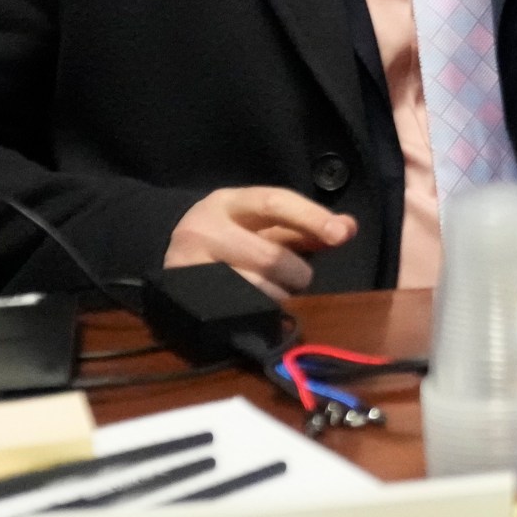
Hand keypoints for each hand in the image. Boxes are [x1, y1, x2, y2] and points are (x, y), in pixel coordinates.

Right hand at [166, 187, 356, 298]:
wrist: (169, 251)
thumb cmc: (230, 234)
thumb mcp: (261, 222)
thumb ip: (305, 225)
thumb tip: (348, 229)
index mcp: (227, 203)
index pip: (274, 203)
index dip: (311, 218)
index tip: (341, 235)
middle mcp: (203, 230)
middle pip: (271, 257)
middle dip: (297, 273)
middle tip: (296, 277)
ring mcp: (189, 266)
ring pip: (257, 290)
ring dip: (279, 296)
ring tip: (272, 290)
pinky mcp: (186, 299)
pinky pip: (239, 312)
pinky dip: (260, 313)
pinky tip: (259, 308)